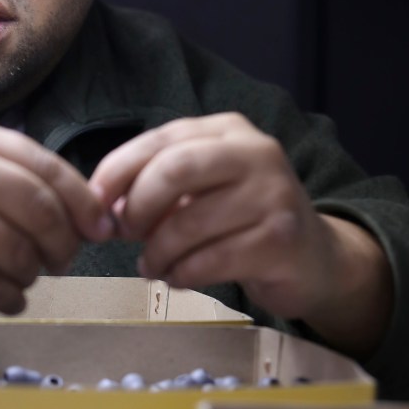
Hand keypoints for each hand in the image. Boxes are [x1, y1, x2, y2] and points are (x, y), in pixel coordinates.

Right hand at [0, 115, 113, 320]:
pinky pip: (3, 288)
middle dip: (64, 243)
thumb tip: (92, 212)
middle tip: (61, 260)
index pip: (47, 167)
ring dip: (30, 274)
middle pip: (44, 211)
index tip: (99, 227)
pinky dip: (10, 298)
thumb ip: (10, 177)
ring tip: (13, 274)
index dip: (83, 202)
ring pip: (26, 255)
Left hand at [89, 113, 391, 355]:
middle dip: (137, 207)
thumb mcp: (201, 188)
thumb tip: (104, 206)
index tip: (95, 203)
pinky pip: (212, 260)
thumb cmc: (242, 219)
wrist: (313, 258)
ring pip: (190, 223)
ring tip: (151, 266)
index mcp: (228, 130)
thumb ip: (155, 185)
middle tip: (125, 235)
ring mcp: (274, 194)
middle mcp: (256, 152)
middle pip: (174, 170)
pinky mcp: (281, 240)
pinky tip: (178, 278)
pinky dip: (183, 274)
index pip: (160, 140)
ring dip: (157, 252)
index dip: (118, 171)